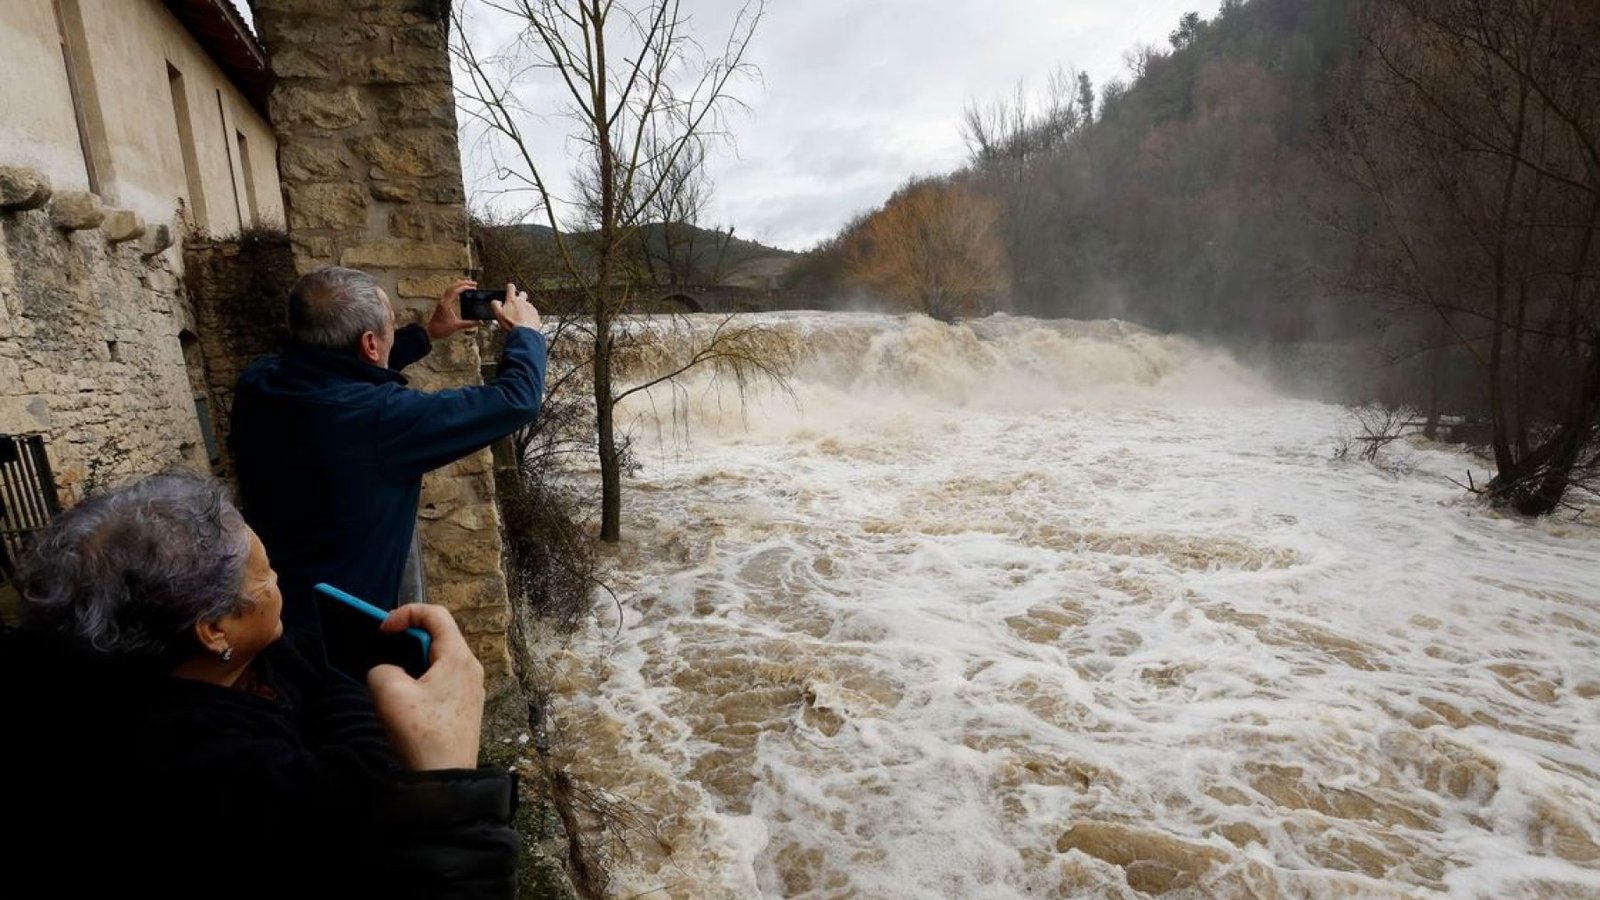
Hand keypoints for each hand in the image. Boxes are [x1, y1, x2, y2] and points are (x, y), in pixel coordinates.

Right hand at [367, 604, 485, 771]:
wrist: (445, 778)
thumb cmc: (422, 734)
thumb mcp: (389, 692)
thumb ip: (382, 669)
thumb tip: (388, 672)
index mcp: (458, 657)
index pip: (436, 614)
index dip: (405, 613)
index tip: (383, 630)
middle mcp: (471, 668)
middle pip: (439, 637)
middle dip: (407, 640)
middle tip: (383, 652)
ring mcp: (471, 689)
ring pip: (439, 661)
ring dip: (413, 663)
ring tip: (391, 680)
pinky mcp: (465, 708)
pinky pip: (443, 682)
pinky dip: (422, 681)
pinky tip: (406, 701)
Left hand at [425, 279, 479, 342]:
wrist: (431, 332)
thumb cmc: (441, 329)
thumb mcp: (457, 326)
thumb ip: (469, 324)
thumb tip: (479, 322)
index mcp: (446, 304)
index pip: (456, 291)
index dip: (466, 287)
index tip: (474, 287)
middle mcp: (443, 301)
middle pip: (453, 286)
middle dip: (464, 283)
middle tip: (474, 283)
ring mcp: (442, 302)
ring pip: (450, 288)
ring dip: (459, 285)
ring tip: (468, 285)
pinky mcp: (442, 304)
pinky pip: (449, 293)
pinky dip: (456, 290)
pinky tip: (461, 292)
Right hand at [491, 282, 540, 331]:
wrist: (525, 333)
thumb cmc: (511, 324)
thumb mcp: (498, 314)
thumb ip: (495, 305)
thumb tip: (496, 301)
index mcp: (512, 300)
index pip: (511, 287)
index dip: (509, 288)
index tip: (509, 290)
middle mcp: (522, 302)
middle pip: (522, 293)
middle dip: (519, 296)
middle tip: (515, 305)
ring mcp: (530, 308)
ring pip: (527, 304)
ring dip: (524, 308)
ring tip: (520, 318)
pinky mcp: (536, 315)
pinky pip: (532, 312)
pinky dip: (529, 315)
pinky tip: (525, 322)